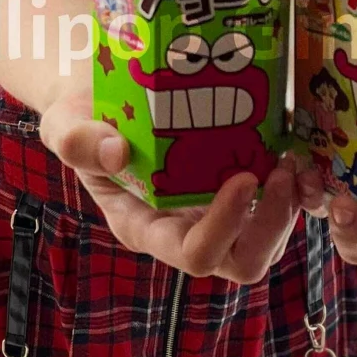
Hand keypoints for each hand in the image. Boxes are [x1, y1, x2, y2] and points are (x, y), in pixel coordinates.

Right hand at [40, 82, 300, 282]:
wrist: (102, 97)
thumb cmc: (82, 117)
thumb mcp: (63, 124)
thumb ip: (76, 141)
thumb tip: (118, 151)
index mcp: (147, 227)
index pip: (195, 254)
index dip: (224, 227)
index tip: (241, 178)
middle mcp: (185, 228)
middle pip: (244, 259)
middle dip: (272, 224)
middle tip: (281, 171)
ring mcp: (215, 210)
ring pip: (268, 236)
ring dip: (288, 204)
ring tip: (290, 155)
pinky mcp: (236, 185)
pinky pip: (277, 204)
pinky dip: (292, 184)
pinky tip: (293, 145)